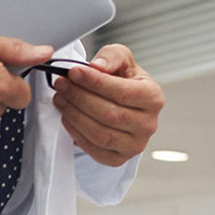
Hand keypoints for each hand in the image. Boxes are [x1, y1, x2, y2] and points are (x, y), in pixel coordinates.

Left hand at [52, 44, 163, 166]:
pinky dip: (76, 133)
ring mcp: (135, 145)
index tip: (73, 72)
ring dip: (75, 115)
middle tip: (61, 84)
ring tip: (61, 99)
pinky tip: (67, 116)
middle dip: (80, 97)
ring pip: (101, 134)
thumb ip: (112, 56)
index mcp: (154, 98)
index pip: (122, 92)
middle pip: (110, 114)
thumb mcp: (122, 60)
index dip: (95, 82)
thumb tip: (97, 66)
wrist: (124, 104)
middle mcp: (149, 124)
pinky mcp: (119, 159)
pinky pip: (94, 149)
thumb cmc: (124, 81)